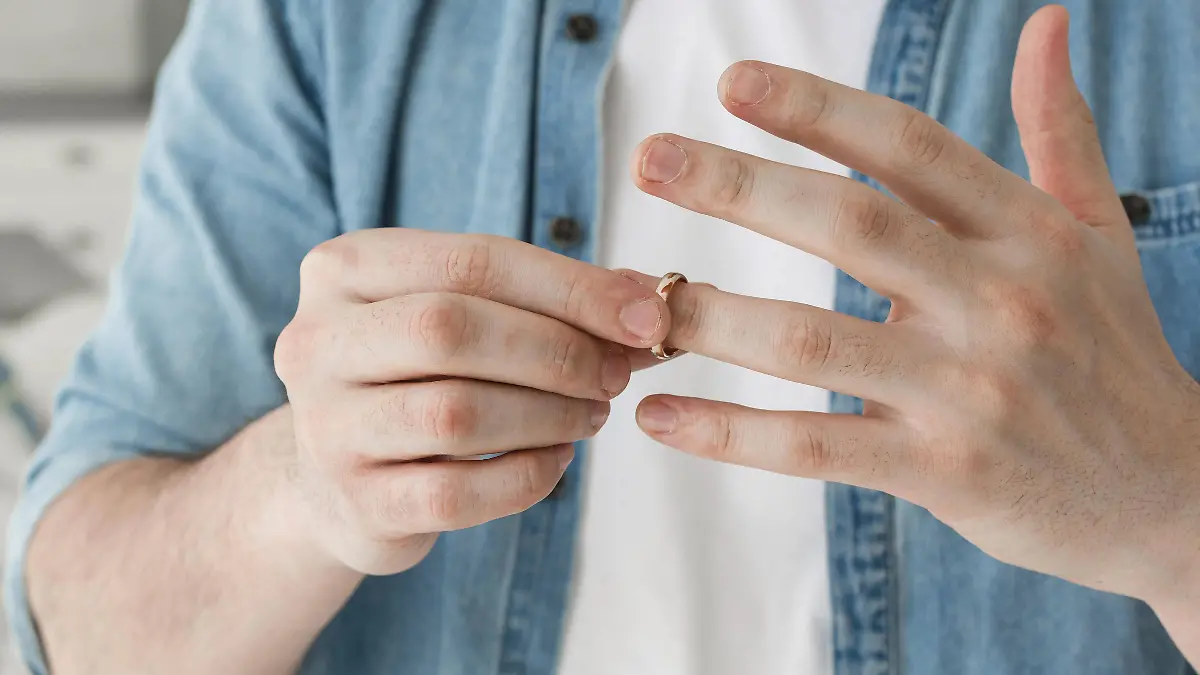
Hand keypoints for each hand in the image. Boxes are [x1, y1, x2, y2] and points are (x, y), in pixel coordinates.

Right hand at [273, 229, 670, 574]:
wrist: (335, 479)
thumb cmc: (416, 375)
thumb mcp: (461, 314)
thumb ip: (545, 300)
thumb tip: (649, 302)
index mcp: (343, 269)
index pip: (470, 262)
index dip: (570, 288)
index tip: (646, 315)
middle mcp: (316, 341)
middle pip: (452, 329)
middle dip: (557, 350)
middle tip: (618, 372)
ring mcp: (327, 427)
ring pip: (456, 412)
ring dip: (550, 414)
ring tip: (593, 413)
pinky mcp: (355, 502)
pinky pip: (458, 491)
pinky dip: (527, 476)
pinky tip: (556, 460)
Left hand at [627, 6, 1199, 605]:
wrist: (1171, 495)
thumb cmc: (1115, 353)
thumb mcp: (1097, 235)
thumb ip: (1061, 130)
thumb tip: (1051, 22)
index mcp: (1025, 230)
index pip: (908, 148)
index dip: (816, 110)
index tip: (732, 83)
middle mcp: (999, 300)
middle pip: (849, 226)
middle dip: (739, 188)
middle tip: (650, 160)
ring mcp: (969, 392)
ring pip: (814, 343)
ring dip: (712, 317)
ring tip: (634, 303)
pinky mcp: (943, 473)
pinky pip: (816, 448)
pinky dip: (730, 435)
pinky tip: (659, 418)